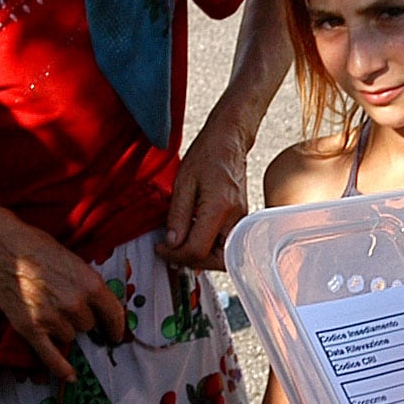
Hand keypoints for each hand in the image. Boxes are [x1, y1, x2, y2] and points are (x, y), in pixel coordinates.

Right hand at [0, 220, 126, 383]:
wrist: (4, 248)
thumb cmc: (39, 248)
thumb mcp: (75, 262)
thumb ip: (89, 286)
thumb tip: (101, 308)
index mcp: (91, 285)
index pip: (114, 314)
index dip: (116, 327)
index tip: (115, 335)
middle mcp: (75, 304)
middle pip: (88, 327)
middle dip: (79, 319)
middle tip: (62, 303)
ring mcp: (53, 319)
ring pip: (69, 337)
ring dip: (62, 328)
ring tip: (46, 307)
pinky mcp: (31, 329)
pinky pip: (51, 356)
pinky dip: (61, 369)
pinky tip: (71, 376)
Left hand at [159, 121, 251, 268]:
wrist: (229, 142)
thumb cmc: (207, 155)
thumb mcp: (183, 182)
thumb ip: (178, 216)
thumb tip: (173, 243)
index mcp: (219, 209)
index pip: (198, 250)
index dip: (175, 255)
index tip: (161, 248)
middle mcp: (236, 219)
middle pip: (217, 261)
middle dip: (191, 261)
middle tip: (171, 252)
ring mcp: (242, 221)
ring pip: (224, 257)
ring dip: (202, 257)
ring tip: (181, 245)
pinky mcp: (241, 220)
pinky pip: (227, 245)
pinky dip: (210, 248)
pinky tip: (194, 236)